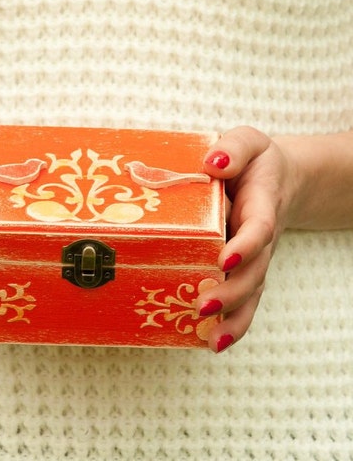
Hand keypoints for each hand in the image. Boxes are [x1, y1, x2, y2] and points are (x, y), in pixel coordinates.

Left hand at [196, 126, 297, 352]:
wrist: (278, 179)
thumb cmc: (255, 161)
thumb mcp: (248, 141)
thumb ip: (234, 148)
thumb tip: (212, 162)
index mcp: (262, 204)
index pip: (259, 228)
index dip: (246, 244)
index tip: (225, 258)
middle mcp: (260, 237)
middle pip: (255, 271)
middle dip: (232, 291)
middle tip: (203, 304)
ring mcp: (254, 257)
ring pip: (251, 292)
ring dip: (232, 316)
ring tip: (210, 337)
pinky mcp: (244, 268)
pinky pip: (244, 299)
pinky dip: (232, 322)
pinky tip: (211, 342)